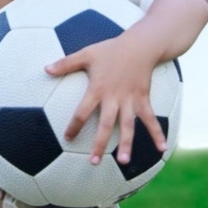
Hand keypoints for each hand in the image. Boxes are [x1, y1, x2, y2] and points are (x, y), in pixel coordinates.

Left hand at [45, 24, 167, 164]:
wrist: (138, 45)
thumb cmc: (110, 50)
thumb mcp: (86, 54)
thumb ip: (65, 64)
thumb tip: (45, 69)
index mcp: (97, 89)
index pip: (82, 111)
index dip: (74, 125)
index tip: (67, 138)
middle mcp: (114, 97)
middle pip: (106, 124)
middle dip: (99, 143)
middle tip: (93, 162)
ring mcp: (130, 100)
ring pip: (128, 125)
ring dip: (126, 143)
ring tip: (124, 162)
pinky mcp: (143, 99)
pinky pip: (150, 118)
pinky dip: (157, 133)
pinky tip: (161, 149)